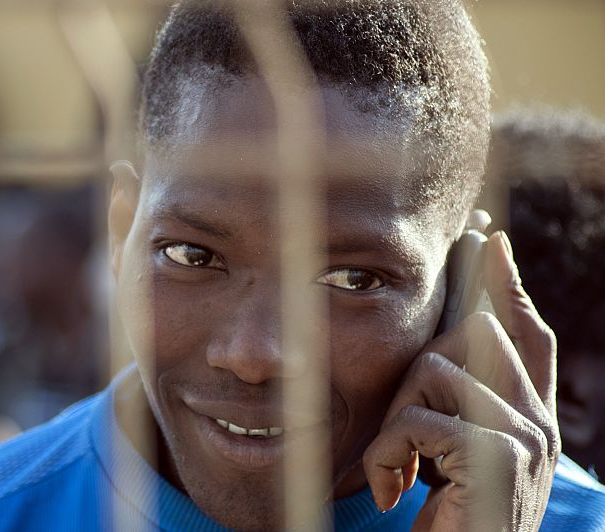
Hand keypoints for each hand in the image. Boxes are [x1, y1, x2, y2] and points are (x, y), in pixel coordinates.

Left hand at [363, 230, 560, 530]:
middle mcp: (539, 423)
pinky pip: (416, 418)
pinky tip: (392, 492)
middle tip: (401, 435)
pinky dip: (386, 454)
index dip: (507, 287)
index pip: (527, 336)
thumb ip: (454, 409)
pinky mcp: (499, 455)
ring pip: (434, 369)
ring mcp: (526, 436)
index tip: (490, 239)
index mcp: (529, 420)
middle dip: (419, 369)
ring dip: (395, 422)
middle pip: (474, 333)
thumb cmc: (448, 523)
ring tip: (397, 471)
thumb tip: (436, 353)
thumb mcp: (451, 459)